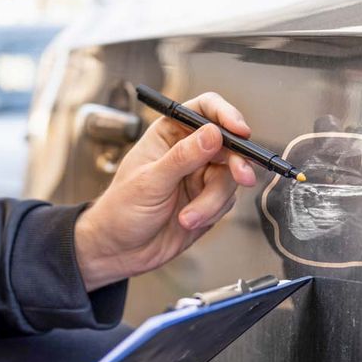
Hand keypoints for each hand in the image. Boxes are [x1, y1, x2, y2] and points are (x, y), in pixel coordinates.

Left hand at [74, 92, 256, 290]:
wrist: (119, 251)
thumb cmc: (121, 210)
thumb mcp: (150, 181)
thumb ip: (183, 157)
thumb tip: (212, 134)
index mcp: (169, 134)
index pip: (205, 110)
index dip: (225, 115)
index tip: (239, 131)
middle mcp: (189, 151)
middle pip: (228, 144)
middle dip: (236, 163)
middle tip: (242, 177)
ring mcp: (200, 177)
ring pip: (229, 178)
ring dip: (213, 200)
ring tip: (188, 218)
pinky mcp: (209, 201)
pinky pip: (226, 201)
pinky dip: (212, 213)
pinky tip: (190, 222)